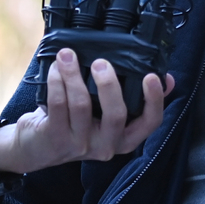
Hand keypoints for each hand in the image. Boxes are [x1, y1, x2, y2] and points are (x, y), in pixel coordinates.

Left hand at [0, 48, 173, 173]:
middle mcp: (106, 145)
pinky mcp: (55, 139)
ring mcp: (80, 145)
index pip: (150, 122)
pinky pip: (58, 105)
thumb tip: (168, 79)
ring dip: (74, 75)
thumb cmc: (78, 123)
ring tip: (68, 55)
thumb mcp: (108, 114)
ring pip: (81, 105)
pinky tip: (56, 69)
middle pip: (116, 114)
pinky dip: (57, 82)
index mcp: (125, 137)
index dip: (155, 100)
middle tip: (101, 62)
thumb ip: (136, 98)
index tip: (151, 76)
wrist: (37, 147)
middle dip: (109, 84)